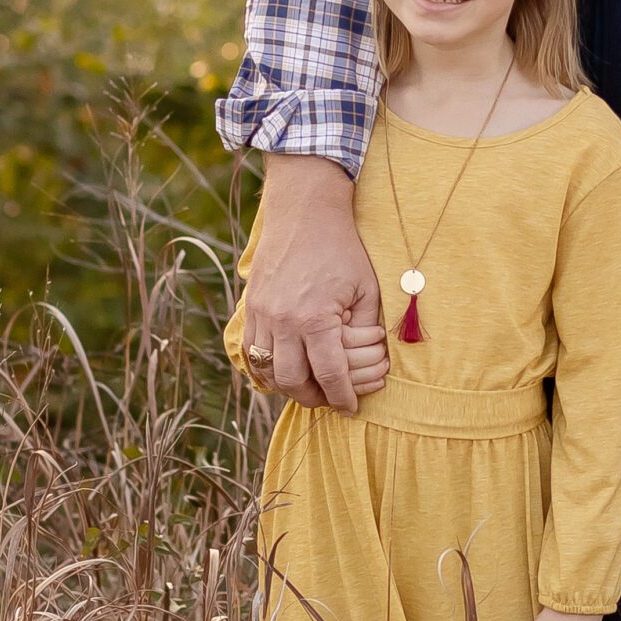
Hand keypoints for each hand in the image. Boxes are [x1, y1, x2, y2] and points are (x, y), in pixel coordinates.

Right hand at [242, 154, 381, 413]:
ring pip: (267, 371)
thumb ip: (365, 329)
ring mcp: (262, 315)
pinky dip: (266, 367)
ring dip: (288, 386)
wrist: (304, 212)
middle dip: (314, 398)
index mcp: (315, 318)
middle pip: (293, 382)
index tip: (351, 408)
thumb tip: (368, 363)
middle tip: (330, 401)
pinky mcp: (251, 307)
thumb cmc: (342, 249)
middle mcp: (283, 321)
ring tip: (309, 388)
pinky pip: (251, 352)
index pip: (329, 374)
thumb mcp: (366, 289)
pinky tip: (285, 369)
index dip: (343, 397)